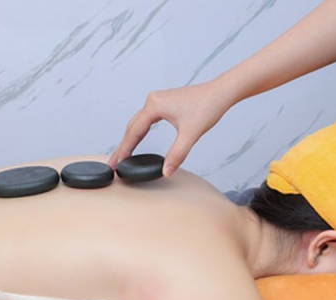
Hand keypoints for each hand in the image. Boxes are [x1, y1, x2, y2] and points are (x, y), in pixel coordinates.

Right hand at [108, 80, 234, 176]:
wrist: (221, 92)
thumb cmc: (208, 107)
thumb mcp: (191, 134)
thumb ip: (177, 154)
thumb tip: (166, 171)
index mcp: (154, 106)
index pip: (134, 133)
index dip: (124, 150)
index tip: (115, 164)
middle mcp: (152, 101)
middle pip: (132, 127)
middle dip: (123, 146)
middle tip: (114, 163)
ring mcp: (158, 100)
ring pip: (138, 123)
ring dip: (130, 139)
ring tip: (122, 155)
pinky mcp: (165, 103)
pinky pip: (146, 120)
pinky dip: (139, 132)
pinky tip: (138, 140)